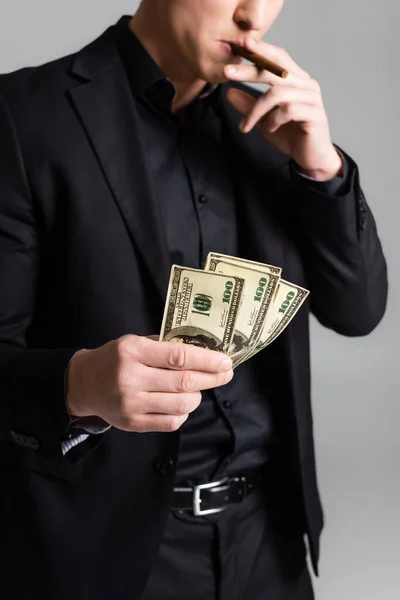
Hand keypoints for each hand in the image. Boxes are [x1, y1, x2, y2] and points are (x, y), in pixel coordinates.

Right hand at [66, 335, 232, 432]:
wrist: (85, 383)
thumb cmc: (115, 358)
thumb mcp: (135, 342)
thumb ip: (165, 346)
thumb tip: (204, 351)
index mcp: (132, 351)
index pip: (179, 356)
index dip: (207, 360)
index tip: (225, 361)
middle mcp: (131, 378)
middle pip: (184, 381)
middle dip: (211, 378)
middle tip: (225, 374)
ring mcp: (132, 404)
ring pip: (182, 404)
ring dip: (198, 396)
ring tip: (198, 388)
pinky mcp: (133, 423)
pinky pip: (171, 422)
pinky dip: (184, 412)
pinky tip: (183, 403)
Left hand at [224, 38, 341, 180]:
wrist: (311, 158)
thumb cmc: (291, 135)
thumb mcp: (263, 120)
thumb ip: (249, 105)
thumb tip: (229, 92)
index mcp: (296, 80)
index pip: (278, 58)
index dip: (261, 49)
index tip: (241, 43)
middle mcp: (306, 84)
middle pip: (275, 70)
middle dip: (249, 71)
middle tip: (227, 72)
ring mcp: (312, 98)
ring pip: (277, 93)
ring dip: (256, 110)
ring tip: (247, 125)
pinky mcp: (315, 114)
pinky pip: (287, 110)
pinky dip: (273, 120)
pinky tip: (270, 128)